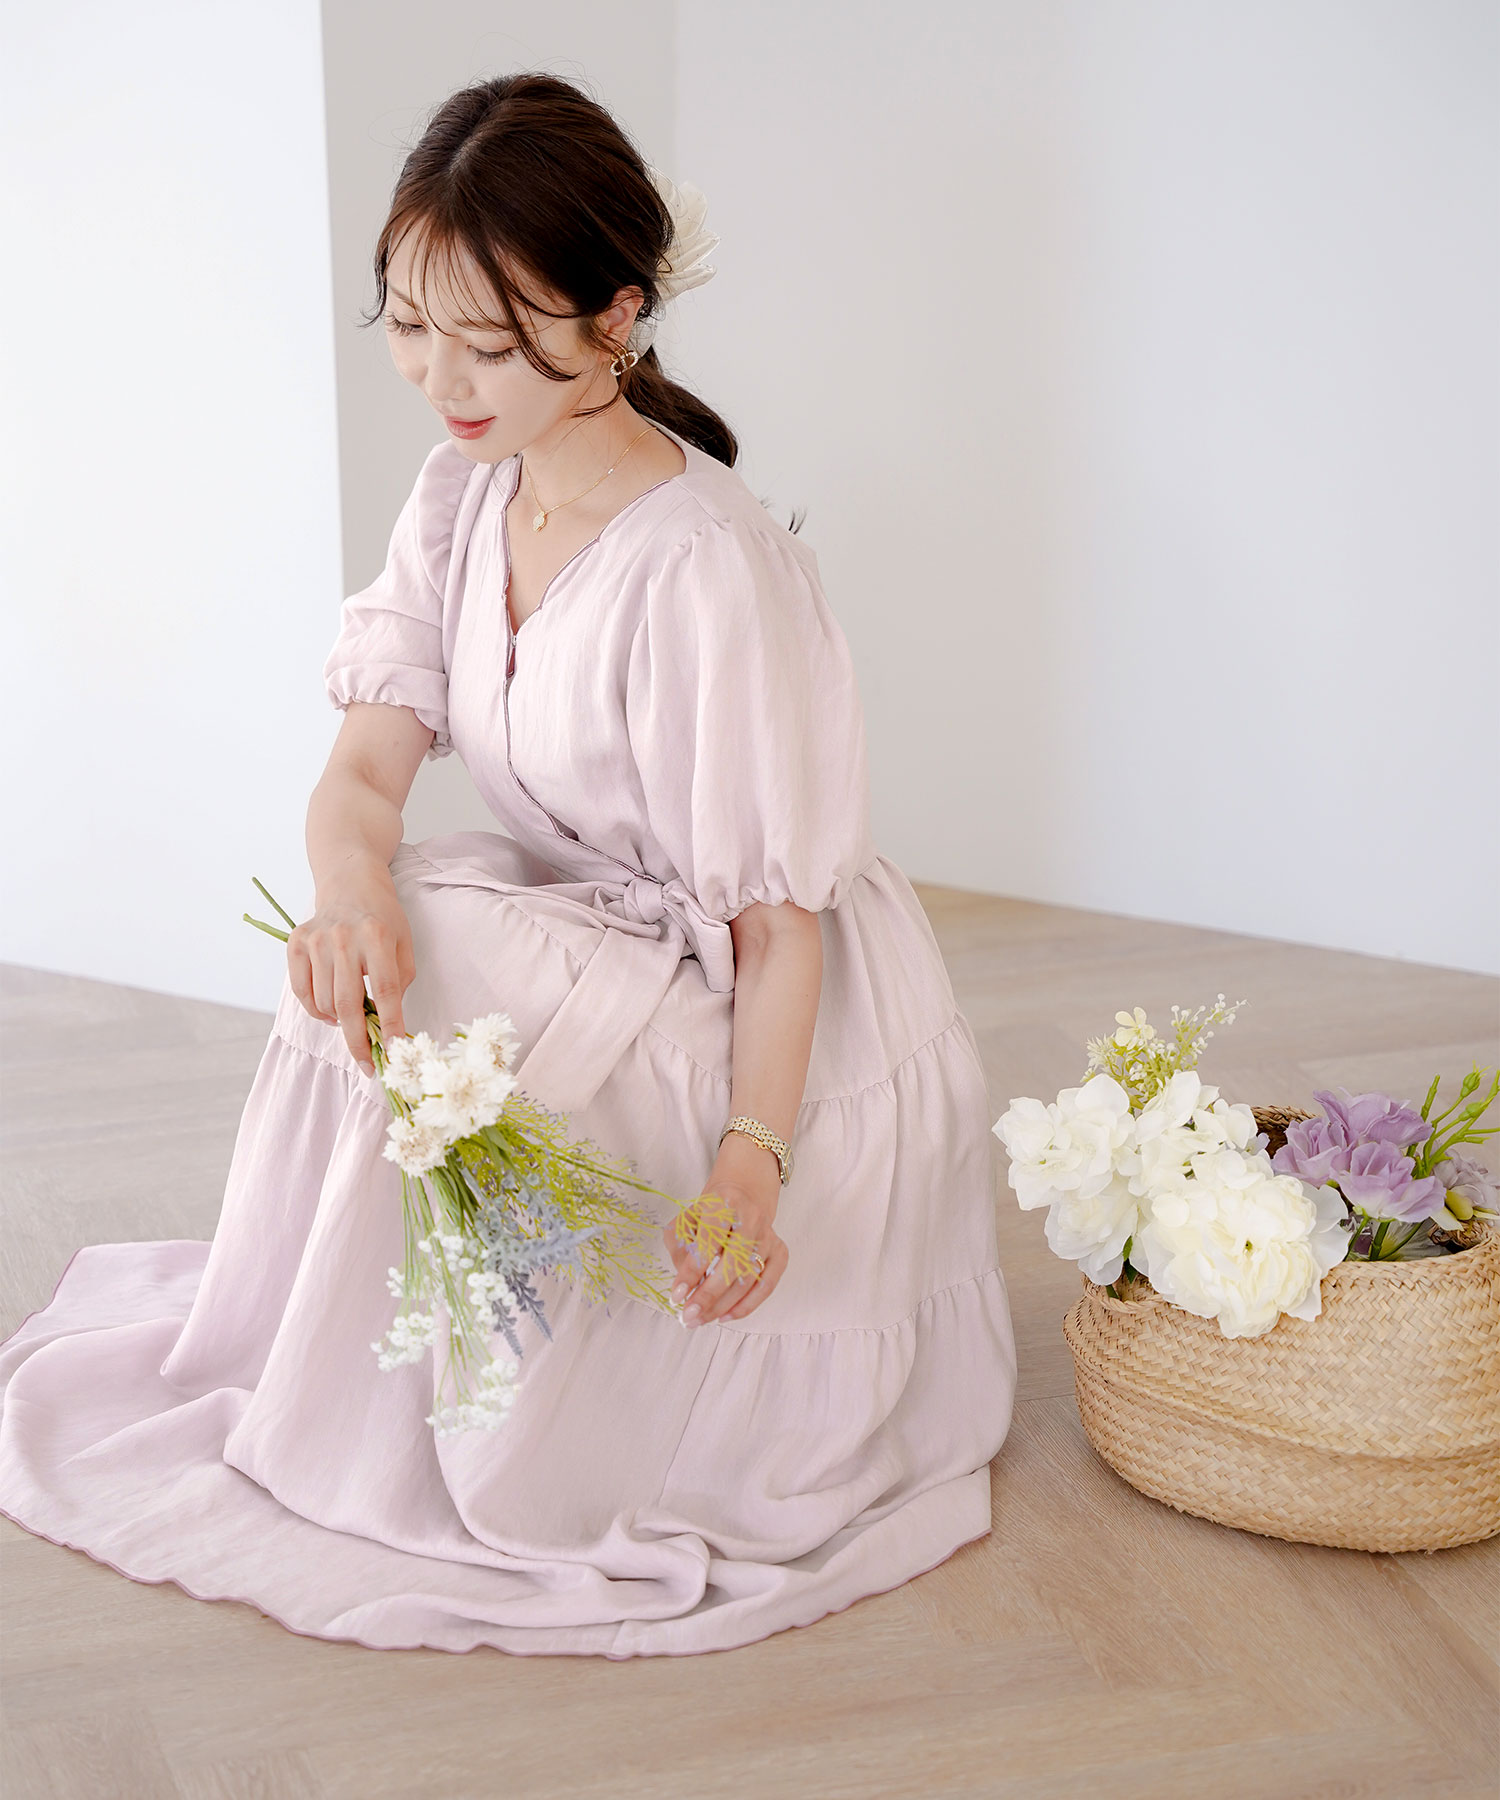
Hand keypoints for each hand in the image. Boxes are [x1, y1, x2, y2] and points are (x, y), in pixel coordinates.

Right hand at [287, 871, 414, 1073]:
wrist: (349, 882)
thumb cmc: (383, 917)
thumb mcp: (403, 942)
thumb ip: (399, 980)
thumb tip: (387, 1024)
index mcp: (377, 936)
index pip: (385, 990)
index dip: (391, 1025)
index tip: (395, 1052)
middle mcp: (343, 938)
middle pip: (348, 1004)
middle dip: (359, 1042)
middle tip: (368, 1065)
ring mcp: (316, 940)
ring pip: (324, 1003)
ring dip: (338, 1022)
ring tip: (351, 1020)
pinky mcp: (295, 943)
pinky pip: (301, 992)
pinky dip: (315, 1009)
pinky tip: (330, 1010)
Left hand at [663, 1162, 787, 1326]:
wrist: (745, 1193)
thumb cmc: (711, 1210)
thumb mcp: (687, 1218)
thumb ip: (680, 1247)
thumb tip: (685, 1285)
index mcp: (724, 1203)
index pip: (709, 1242)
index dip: (692, 1271)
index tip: (677, 1295)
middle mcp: (751, 1217)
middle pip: (732, 1264)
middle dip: (708, 1295)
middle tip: (689, 1316)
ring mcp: (769, 1236)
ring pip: (749, 1279)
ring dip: (723, 1305)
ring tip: (701, 1319)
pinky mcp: (780, 1251)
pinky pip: (767, 1285)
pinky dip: (747, 1305)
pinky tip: (725, 1315)